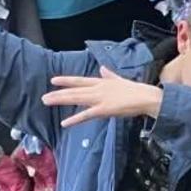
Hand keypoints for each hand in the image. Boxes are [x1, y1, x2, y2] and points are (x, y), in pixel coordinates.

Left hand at [42, 66, 163, 127]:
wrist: (146, 97)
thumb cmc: (135, 90)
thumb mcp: (120, 79)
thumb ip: (109, 75)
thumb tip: (102, 68)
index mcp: (102, 82)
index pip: (80, 80)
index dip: (66, 80)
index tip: (54, 80)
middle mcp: (98, 89)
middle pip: (75, 91)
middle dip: (59, 94)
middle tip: (44, 97)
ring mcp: (100, 99)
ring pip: (77, 99)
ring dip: (61, 101)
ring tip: (48, 103)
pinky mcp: (104, 110)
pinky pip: (86, 115)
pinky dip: (75, 119)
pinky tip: (64, 123)